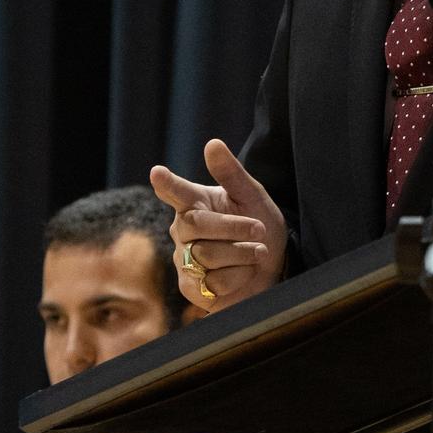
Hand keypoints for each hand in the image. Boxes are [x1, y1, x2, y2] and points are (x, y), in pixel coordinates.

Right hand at [150, 139, 287, 312]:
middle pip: (195, 225)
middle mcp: (183, 231)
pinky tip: (245, 273)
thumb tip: (212, 144)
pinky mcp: (190, 288)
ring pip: (205, 255)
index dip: (167, 184)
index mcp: (195, 203)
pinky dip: (239, 276)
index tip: (158, 173)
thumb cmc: (259, 226)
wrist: (274, 266)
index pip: (176, 192)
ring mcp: (184, 260)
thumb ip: (231, 173)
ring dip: (242, 253)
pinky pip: (213, 282)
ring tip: (258, 251)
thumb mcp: (252, 197)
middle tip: (260, 229)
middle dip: (233, 227)